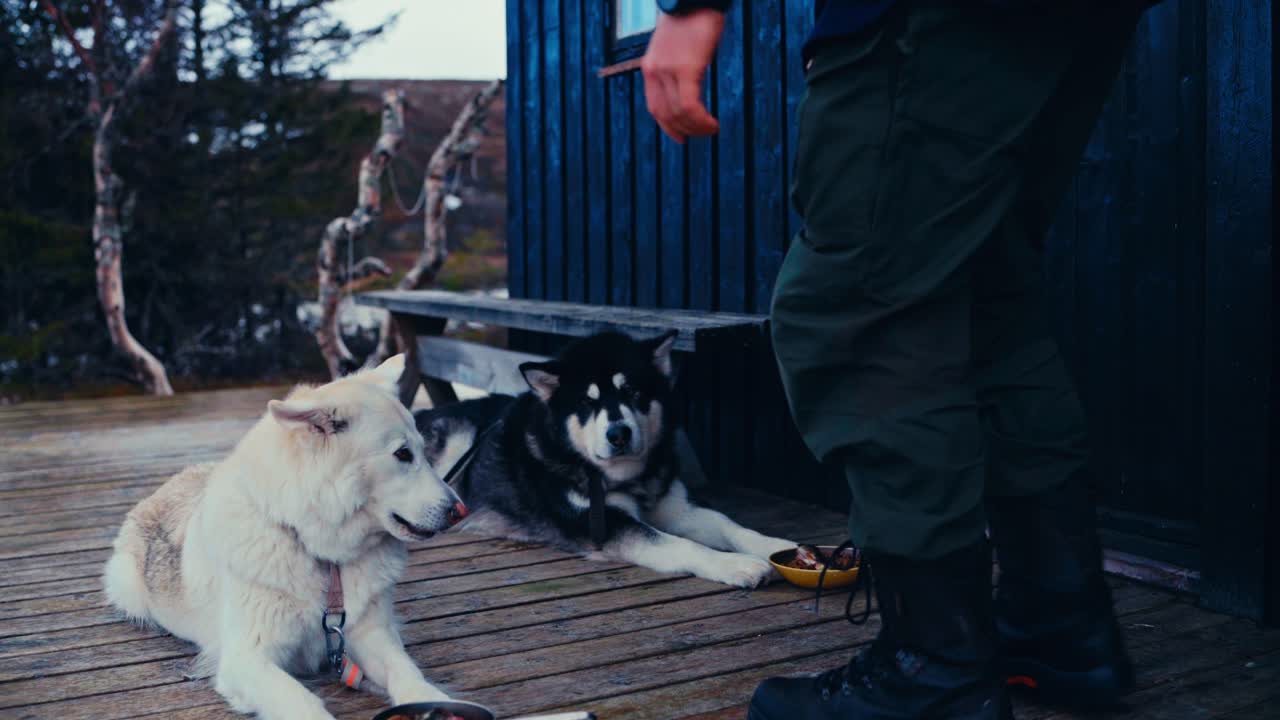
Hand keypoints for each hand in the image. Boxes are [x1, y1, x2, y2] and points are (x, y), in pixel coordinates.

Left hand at [640, 9, 724, 142]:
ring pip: (679, 115)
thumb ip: (676, 64)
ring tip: (711, 130)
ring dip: (696, 128)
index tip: (681, 137)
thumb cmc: (691, 15)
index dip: (668, 127)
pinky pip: (690, 106)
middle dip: (685, 131)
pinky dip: (701, 120)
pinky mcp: (685, 69)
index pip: (655, 108)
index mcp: (650, 67)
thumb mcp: (676, 44)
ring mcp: (668, 71)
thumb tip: (689, 81)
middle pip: (666, 115)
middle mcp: (654, 71)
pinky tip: (712, 123)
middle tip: (703, 135)